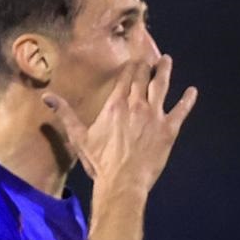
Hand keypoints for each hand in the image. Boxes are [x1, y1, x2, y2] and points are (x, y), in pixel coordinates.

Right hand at [43, 55, 197, 195]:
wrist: (123, 182)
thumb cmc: (99, 162)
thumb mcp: (78, 137)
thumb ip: (65, 114)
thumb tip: (46, 96)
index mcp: (115, 105)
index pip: (125, 78)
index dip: (130, 67)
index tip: (134, 59)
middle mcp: (137, 105)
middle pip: (143, 78)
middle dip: (146, 66)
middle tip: (150, 57)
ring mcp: (155, 115)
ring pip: (162, 86)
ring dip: (165, 71)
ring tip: (167, 60)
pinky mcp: (169, 129)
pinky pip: (181, 110)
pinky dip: (188, 99)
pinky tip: (192, 91)